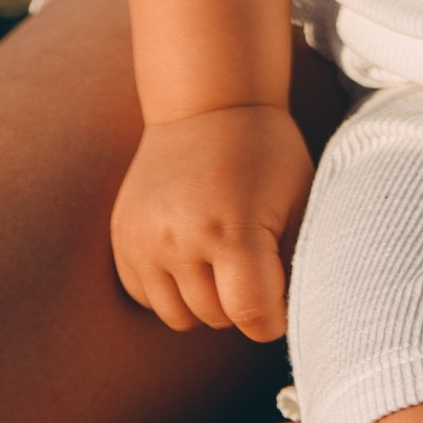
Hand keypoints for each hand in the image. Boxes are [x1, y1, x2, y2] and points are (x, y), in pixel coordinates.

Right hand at [111, 103, 314, 342]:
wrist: (206, 104)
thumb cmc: (265, 152)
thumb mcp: (300, 197)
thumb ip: (300, 260)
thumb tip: (296, 315)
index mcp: (233, 228)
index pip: (252, 316)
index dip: (274, 318)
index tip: (282, 296)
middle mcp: (180, 238)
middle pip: (217, 319)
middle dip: (241, 302)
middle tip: (253, 261)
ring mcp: (144, 240)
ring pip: (179, 317)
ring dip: (204, 301)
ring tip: (221, 258)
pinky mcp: (122, 238)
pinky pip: (146, 297)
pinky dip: (170, 288)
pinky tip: (190, 252)